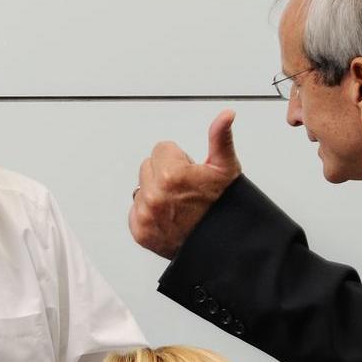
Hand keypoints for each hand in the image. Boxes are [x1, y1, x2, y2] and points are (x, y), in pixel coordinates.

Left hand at [129, 109, 240, 258]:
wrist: (222, 246)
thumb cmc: (223, 208)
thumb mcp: (226, 168)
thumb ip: (220, 137)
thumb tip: (226, 115)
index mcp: (172, 175)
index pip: (162, 149)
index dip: (179, 160)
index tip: (190, 175)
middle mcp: (154, 195)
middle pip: (149, 166)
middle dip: (165, 174)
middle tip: (185, 190)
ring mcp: (145, 214)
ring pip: (142, 187)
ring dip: (156, 193)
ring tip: (178, 206)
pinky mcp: (140, 231)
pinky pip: (135, 210)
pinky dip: (148, 214)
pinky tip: (168, 218)